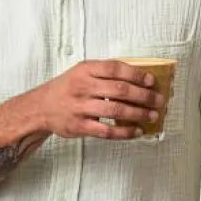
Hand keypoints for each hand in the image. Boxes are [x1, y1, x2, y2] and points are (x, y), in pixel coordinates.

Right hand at [30, 59, 165, 141]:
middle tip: (159, 100)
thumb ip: (105, 72)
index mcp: (85, 70)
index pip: (115, 68)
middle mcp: (83, 87)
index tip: (151, 80)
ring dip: (138, 113)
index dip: (136, 74)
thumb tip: (138, 77)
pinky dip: (125, 132)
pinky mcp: (79, 126)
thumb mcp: (81, 72)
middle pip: (120, 90)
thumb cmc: (67, 88)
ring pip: (116, 110)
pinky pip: (107, 130)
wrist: (41, 107)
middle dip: (144, 96)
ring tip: (152, 115)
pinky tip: (137, 131)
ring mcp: (80, 107)